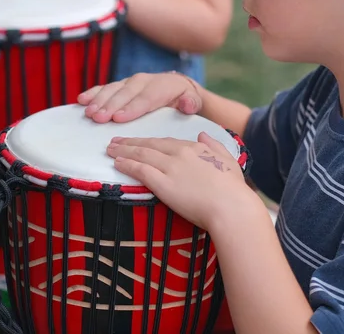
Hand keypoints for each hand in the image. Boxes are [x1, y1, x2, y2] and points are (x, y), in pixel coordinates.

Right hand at [78, 72, 201, 122]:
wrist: (177, 87)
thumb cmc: (184, 99)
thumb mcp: (193, 101)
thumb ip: (192, 103)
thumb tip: (187, 103)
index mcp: (161, 87)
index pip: (145, 98)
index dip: (131, 108)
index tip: (118, 118)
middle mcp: (143, 81)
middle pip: (125, 94)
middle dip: (110, 106)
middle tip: (98, 118)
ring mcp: (129, 82)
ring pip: (112, 90)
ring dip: (98, 100)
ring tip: (88, 112)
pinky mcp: (120, 85)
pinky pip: (104, 88)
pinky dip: (92, 93)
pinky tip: (81, 100)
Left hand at [106, 133, 247, 230]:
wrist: (231, 207)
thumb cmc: (233, 189)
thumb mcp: (228, 161)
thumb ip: (215, 146)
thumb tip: (203, 135)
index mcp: (194, 148)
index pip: (166, 141)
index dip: (149, 141)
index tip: (139, 141)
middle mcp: (179, 154)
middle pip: (149, 145)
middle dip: (130, 142)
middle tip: (115, 141)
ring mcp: (170, 168)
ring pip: (141, 155)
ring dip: (123, 151)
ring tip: (110, 150)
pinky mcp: (163, 184)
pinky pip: (140, 170)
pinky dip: (127, 165)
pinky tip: (117, 163)